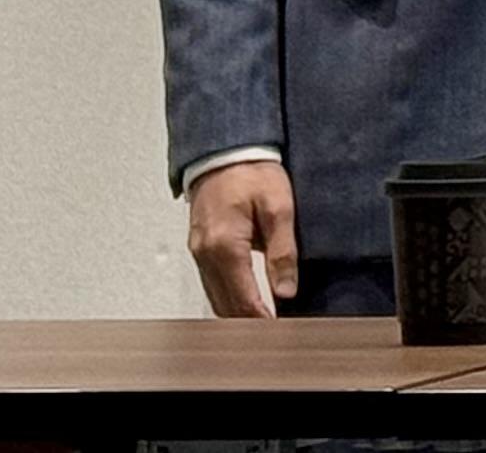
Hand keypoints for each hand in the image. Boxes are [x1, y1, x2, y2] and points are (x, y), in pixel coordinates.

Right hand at [187, 160, 299, 316]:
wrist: (225, 152)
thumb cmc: (252, 173)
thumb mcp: (279, 207)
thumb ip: (283, 251)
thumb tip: (286, 289)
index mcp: (225, 246)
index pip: (242, 299)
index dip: (261, 320)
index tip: (277, 331)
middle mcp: (205, 254)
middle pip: (225, 304)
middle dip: (248, 323)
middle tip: (272, 334)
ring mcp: (199, 251)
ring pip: (215, 296)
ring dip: (236, 313)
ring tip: (262, 323)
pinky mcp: (200, 247)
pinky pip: (211, 282)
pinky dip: (227, 296)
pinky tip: (244, 302)